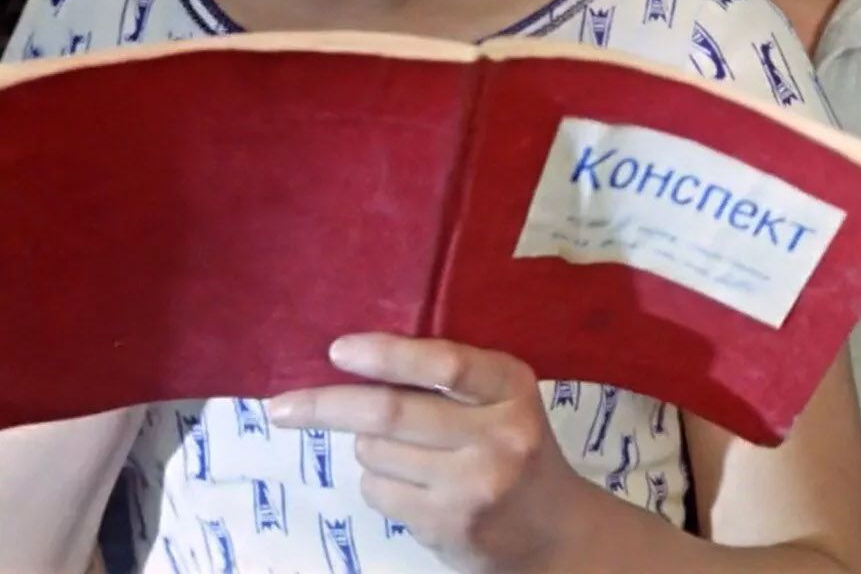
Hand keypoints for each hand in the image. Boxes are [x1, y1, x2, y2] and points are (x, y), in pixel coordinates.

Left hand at [268, 334, 578, 573]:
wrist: (556, 533)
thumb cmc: (517, 448)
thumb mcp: (503, 400)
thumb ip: (452, 380)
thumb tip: (359, 361)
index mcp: (512, 387)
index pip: (444, 363)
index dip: (387, 355)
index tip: (338, 350)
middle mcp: (497, 435)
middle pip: (390, 413)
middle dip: (326, 406)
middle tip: (281, 406)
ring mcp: (470, 486)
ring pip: (375, 454)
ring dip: (367, 447)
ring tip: (404, 451)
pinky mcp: (446, 526)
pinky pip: (377, 492)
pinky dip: (377, 482)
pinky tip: (413, 485)